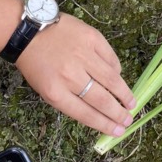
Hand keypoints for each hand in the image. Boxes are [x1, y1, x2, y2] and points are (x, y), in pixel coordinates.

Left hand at [16, 12, 135, 137]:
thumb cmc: (35, 62)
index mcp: (55, 92)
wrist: (29, 30)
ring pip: (111, 80)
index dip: (104, 124)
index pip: (86, 114)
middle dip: (118, 113)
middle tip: (128, 120)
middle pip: (101, 99)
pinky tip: (119, 78)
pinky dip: (117, 70)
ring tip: (131, 104)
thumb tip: (97, 111)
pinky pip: (110, 58)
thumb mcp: (44, 88)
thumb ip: (69, 100)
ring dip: (124, 94)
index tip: (117, 131)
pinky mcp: (92, 38)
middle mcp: (71, 76)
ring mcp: (83, 55)